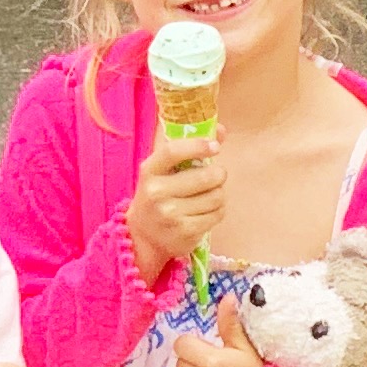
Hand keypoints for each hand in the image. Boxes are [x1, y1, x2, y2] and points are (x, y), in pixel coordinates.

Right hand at [127, 131, 225, 288]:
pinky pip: (218, 214)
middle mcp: (156, 192)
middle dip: (219, 174)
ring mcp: (170, 214)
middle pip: (206, 176)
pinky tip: (206, 211)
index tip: (215, 147)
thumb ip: (190, 149)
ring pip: (216, 196)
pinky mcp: (185, 231)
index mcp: (149, 171)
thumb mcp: (164, 171)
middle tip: (216, 176)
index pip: (172, 151)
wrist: (144, 236)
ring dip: (219, 194)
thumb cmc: (159, 196)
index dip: (197, 146)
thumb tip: (221, 130)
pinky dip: (218, 211)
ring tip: (208, 196)